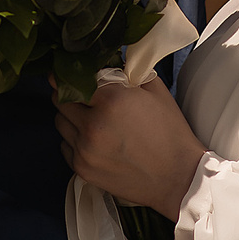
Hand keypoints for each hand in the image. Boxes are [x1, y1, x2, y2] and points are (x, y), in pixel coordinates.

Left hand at [55, 78, 205, 215]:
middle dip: (69, 94)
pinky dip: (73, 139)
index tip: (67, 73)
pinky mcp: (82, 169)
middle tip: (82, 95)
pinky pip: (65, 145)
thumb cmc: (170, 134)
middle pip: (60, 100)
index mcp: (111, 101)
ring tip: (91, 118)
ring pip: (60, 122)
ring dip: (70, 116)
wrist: (178, 178)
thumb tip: (107, 61)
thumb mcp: (155, 91)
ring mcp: (85, 149)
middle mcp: (93, 125)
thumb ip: (127, 71)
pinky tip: (93, 139)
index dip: (72, 76)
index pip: (74, 80)